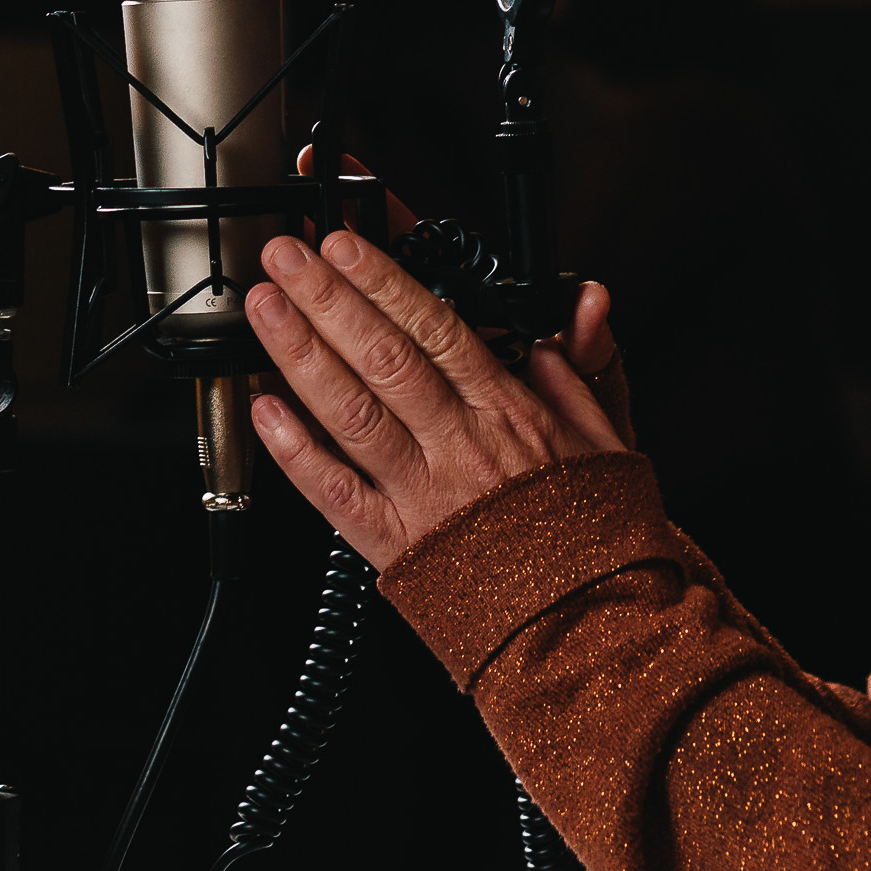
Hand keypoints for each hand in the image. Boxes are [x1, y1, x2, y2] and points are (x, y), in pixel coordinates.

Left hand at [245, 227, 627, 569]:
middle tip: (285, 256)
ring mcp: (423, 496)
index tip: (346, 245)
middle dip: (327, 298)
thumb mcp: (608, 435)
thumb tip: (581, 303)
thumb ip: (581, 363)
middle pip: (384, 357)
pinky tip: (263, 408)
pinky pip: (335, 493)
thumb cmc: (594, 533)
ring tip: (265, 308)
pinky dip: (294, 450)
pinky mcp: (394, 546)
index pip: (438, 328)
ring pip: (351, 412)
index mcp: (510, 412)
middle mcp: (460, 447)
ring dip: (301, 354)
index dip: (385, 281)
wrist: (590, 625)